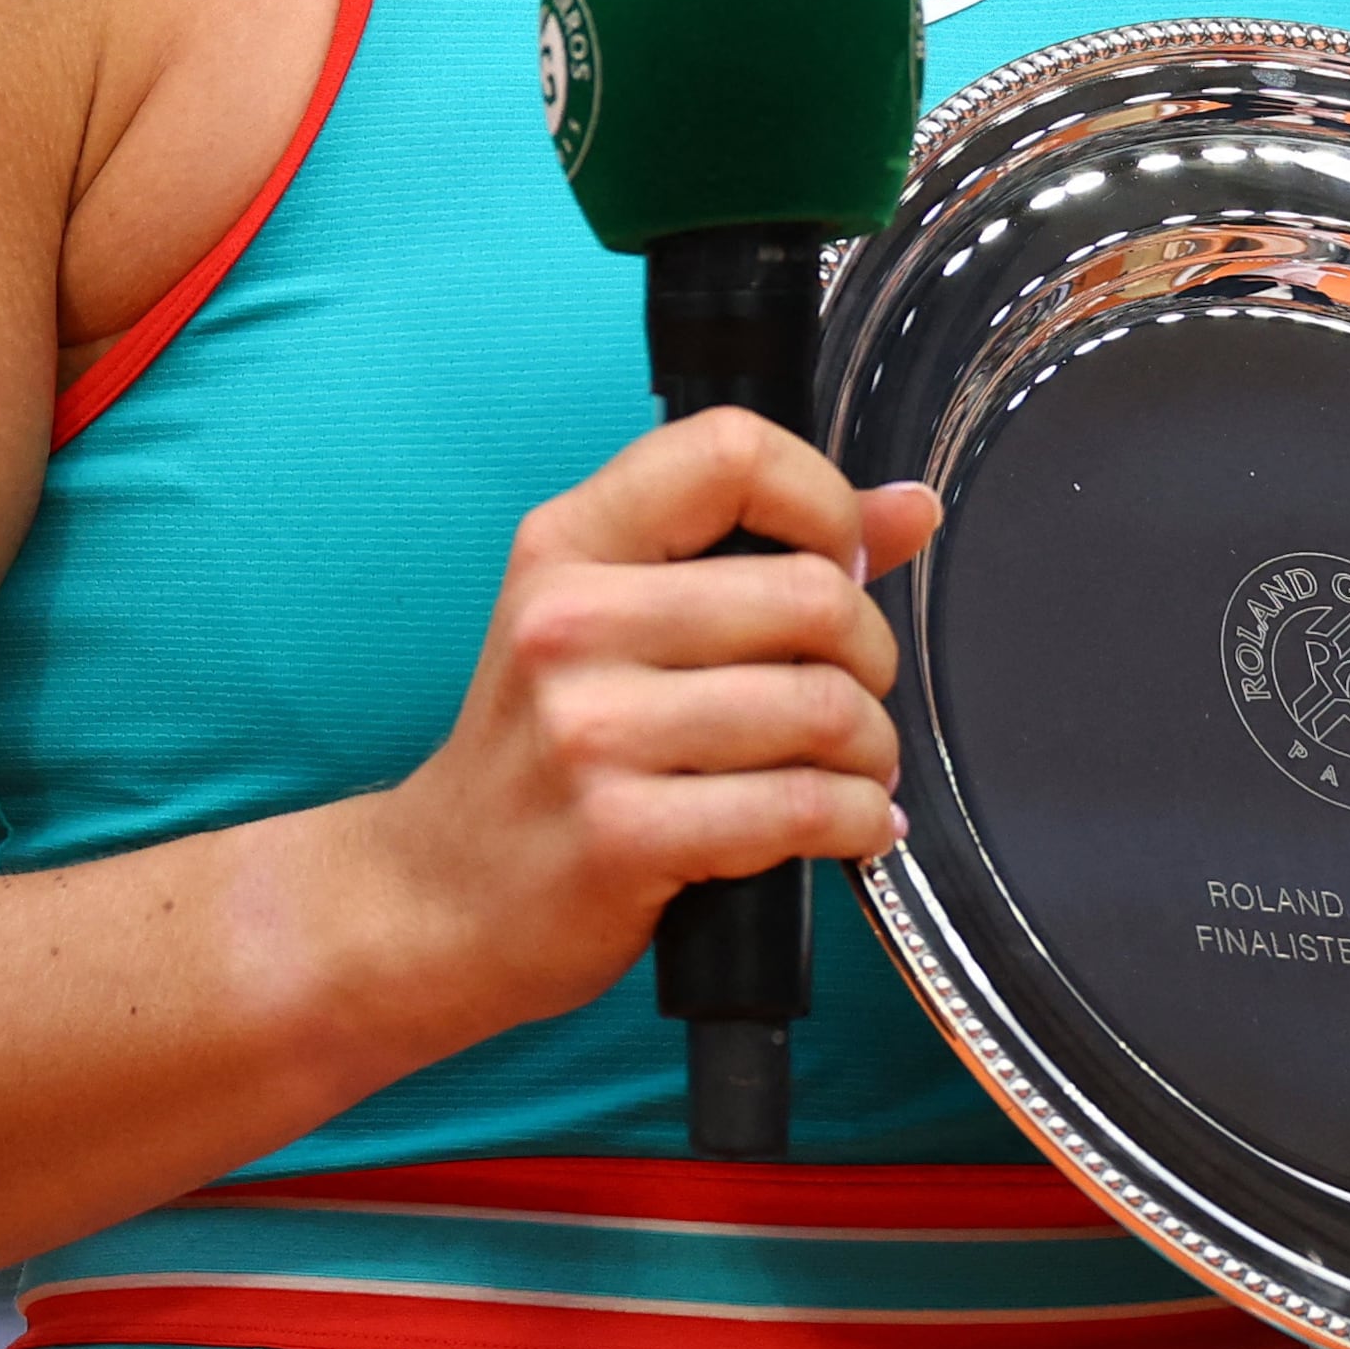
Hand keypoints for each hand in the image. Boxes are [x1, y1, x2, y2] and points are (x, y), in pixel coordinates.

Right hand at [367, 411, 941, 1033]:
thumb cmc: (543, 752)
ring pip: (821, 707)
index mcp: (567, 543)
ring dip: (872, 750)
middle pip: (810, 593)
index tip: (840, 561)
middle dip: (872, 653)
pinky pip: (802, 809)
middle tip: (856, 693)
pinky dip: (859, 823)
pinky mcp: (622, 834)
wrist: (438, 896)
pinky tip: (850, 828)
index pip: (729, 451)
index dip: (823, 499)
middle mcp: (568, 622)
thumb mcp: (615, 622)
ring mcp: (590, 730)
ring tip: (855, 771)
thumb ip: (762, 551)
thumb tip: (911, 507)